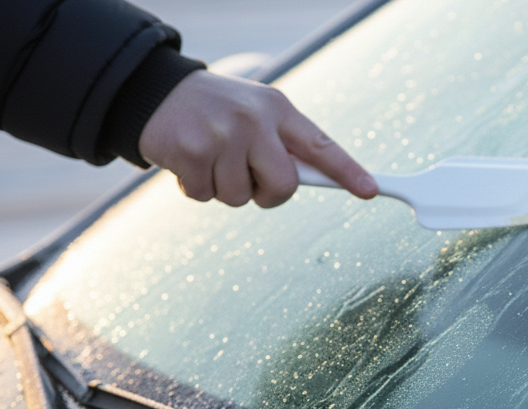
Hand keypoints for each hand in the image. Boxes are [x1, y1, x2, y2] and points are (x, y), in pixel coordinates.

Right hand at [138, 70, 377, 207]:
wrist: (157, 92)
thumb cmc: (217, 111)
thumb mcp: (257, 113)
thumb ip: (284, 143)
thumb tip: (321, 179)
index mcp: (277, 110)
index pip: (321, 145)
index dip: (348, 171)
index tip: (371, 190)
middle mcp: (254, 120)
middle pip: (284, 187)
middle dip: (267, 193)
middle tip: (248, 176)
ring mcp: (223, 136)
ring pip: (241, 198)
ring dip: (224, 188)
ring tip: (211, 157)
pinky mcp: (192, 153)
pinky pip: (206, 196)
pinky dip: (195, 187)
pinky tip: (189, 161)